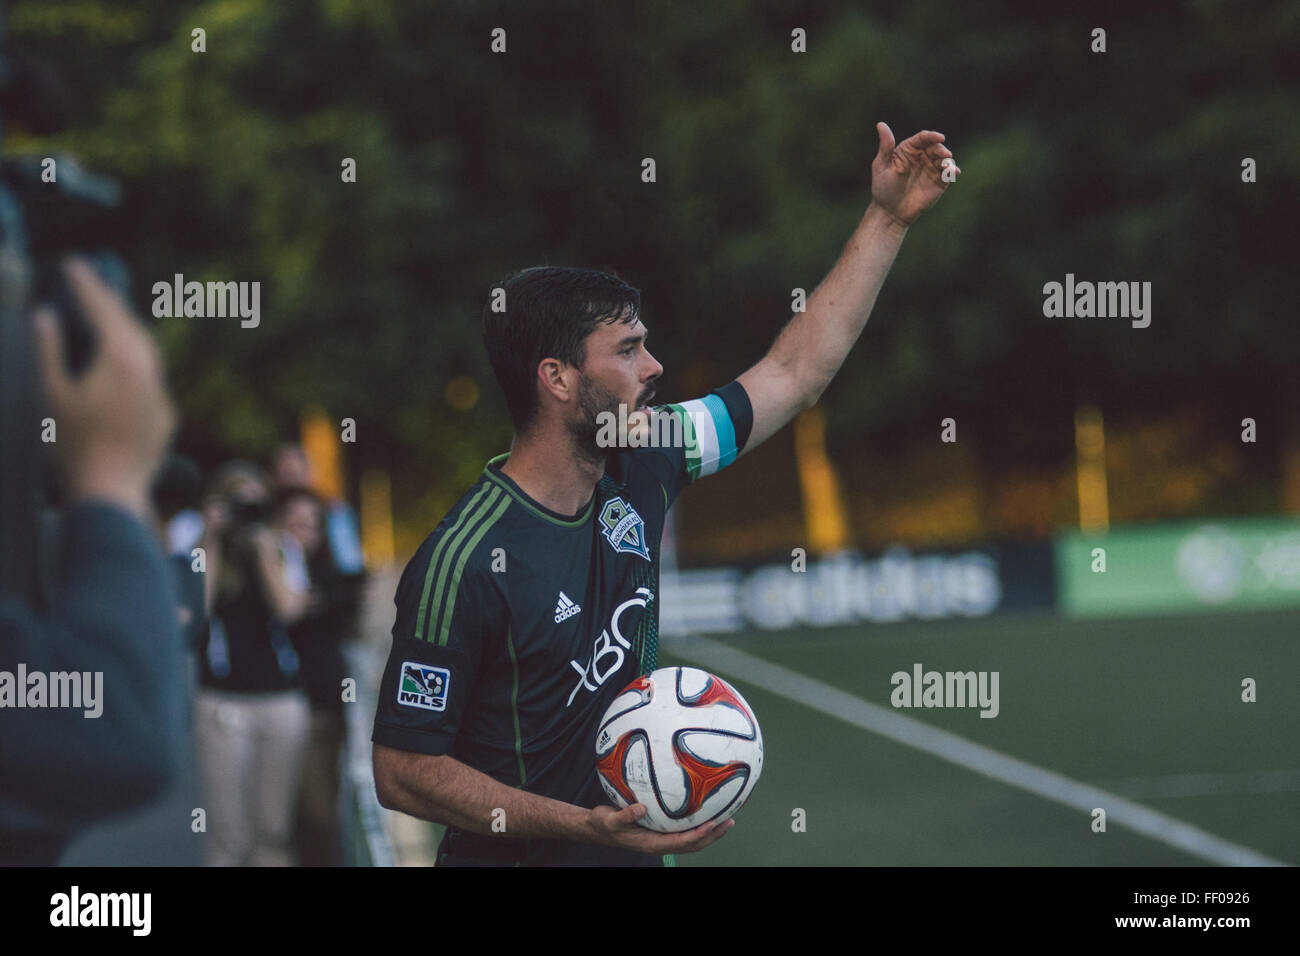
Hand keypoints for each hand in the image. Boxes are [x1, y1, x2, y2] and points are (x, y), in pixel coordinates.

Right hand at [34, 258, 176, 517]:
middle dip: (110, 303)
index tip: (75, 263)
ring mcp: (161, 396)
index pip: (103, 311)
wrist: (111, 492)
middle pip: (131, 327)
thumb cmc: (72, 446)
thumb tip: (46, 316)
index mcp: (121, 360)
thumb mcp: (51, 395)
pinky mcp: (165, 418)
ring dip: (126, 332)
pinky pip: (151, 380)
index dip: (87, 285)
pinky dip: (136, 364)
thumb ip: (48, 351)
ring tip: (106, 318)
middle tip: (90, 283)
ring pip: (147, 352)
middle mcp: (149, 372)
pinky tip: (123, 367)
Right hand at [585, 803, 735, 854]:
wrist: (597, 828)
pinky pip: (683, 831)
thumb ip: (625, 815)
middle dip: (712, 835)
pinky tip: (705, 812)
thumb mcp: (609, 819)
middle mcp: (660, 844)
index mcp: (651, 844)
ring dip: (710, 832)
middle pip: (692, 844)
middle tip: (729, 821)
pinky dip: (698, 825)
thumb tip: (641, 807)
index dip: (698, 835)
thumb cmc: (603, 823)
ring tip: (726, 819)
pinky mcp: (660, 832)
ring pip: (691, 839)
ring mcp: (661, 839)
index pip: (680, 842)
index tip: (712, 824)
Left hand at [869, 122, 959, 226]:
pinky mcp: (939, 181)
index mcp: (909, 149)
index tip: (939, 137)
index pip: (923, 138)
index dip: (932, 136)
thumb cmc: (883, 188)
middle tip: (944, 155)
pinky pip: (948, 173)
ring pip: (944, 159)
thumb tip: (881, 124)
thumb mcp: (881, 166)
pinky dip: (953, 171)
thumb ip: (885, 146)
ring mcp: (932, 168)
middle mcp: (922, 156)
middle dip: (941, 149)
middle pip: (936, 147)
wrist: (890, 211)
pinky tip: (954, 172)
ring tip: (946, 166)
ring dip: (947, 160)